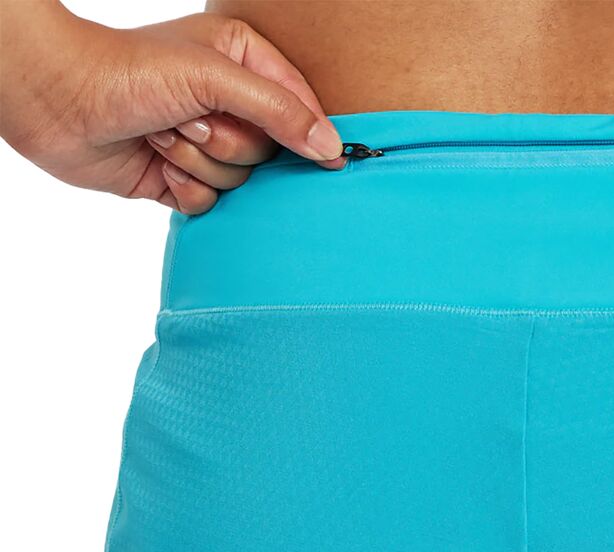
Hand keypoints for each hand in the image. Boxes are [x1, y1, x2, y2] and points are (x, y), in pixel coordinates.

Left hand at [0, 1, 345, 213]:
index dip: (311, 135)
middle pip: (269, 152)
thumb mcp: (214, 78)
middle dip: (228, 144)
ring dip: (199, 164)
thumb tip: (330, 146)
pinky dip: (185, 189)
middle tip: (192, 122)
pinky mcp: (184, 177)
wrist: (58, 101)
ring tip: (164, 136)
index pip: (301, 106)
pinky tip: (158, 164)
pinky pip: (212, 203)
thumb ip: (278, 110)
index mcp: (244, 63)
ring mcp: (207, 143)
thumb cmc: (130, 72)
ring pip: (240, 180)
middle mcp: (229, 102)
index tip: (327, 160)